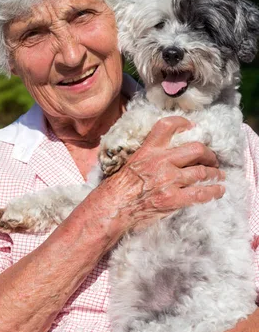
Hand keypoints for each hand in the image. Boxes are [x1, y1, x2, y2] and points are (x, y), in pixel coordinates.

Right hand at [87, 116, 225, 233]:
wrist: (112, 208)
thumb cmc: (117, 188)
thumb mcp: (130, 162)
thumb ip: (148, 155)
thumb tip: (165, 154)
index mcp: (147, 151)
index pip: (167, 126)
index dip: (183, 123)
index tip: (192, 127)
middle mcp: (160, 162)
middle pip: (196, 149)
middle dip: (209, 154)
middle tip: (212, 159)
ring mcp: (168, 180)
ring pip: (202, 171)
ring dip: (214, 173)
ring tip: (217, 175)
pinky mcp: (173, 199)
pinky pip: (201, 193)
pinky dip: (214, 191)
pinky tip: (218, 191)